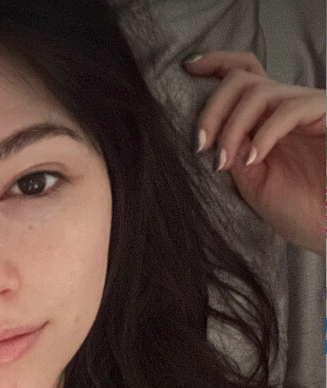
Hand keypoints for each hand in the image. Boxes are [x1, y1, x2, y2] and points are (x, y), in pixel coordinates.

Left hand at [182, 50, 325, 256]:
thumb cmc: (298, 210)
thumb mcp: (252, 182)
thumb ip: (233, 153)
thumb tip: (210, 133)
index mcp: (266, 120)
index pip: (243, 75)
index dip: (215, 63)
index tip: (188, 68)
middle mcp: (285, 108)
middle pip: (241, 79)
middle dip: (212, 110)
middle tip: (200, 146)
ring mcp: (307, 108)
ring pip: (259, 92)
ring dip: (231, 127)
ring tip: (223, 163)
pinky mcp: (326, 113)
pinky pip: (289, 110)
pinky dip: (263, 133)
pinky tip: (253, 159)